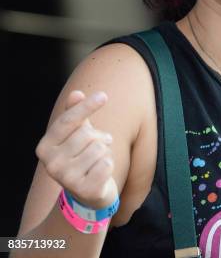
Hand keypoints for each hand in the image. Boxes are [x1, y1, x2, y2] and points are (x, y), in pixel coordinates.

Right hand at [35, 90, 118, 208]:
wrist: (87, 192)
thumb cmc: (82, 156)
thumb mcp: (77, 133)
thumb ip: (75, 114)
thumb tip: (76, 93)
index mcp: (45, 146)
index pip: (68, 120)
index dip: (86, 106)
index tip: (104, 95)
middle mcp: (51, 163)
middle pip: (87, 134)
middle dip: (98, 138)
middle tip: (97, 147)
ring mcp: (66, 179)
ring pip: (99, 148)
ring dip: (105, 152)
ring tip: (97, 161)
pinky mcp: (84, 189)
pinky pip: (107, 163)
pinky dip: (109, 165)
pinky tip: (100, 173)